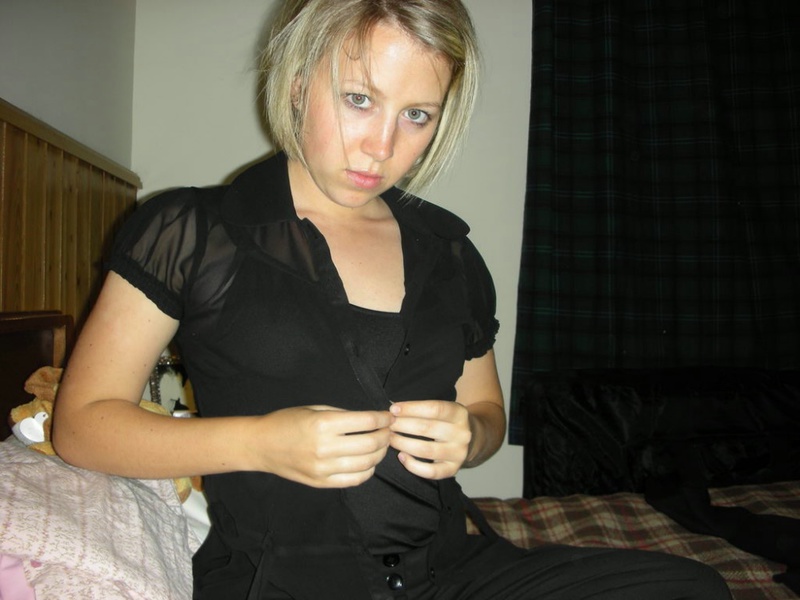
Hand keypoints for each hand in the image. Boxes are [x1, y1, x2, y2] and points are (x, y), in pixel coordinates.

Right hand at [254, 406, 392, 487]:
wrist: (261, 445)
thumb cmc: (287, 421)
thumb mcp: (314, 409)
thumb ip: (342, 415)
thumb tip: (371, 419)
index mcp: (323, 424)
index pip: (365, 421)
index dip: (383, 418)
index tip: (389, 416)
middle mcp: (325, 447)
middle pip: (370, 443)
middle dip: (386, 435)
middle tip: (389, 430)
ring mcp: (323, 468)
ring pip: (367, 463)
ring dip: (380, 453)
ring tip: (381, 445)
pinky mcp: (321, 482)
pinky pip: (355, 480)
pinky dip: (368, 471)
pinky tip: (369, 462)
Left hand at [388, 400, 471, 479]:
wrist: (471, 439)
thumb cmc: (447, 421)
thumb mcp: (443, 409)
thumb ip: (423, 408)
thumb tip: (394, 409)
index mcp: (459, 414)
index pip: (434, 409)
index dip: (412, 408)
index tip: (393, 409)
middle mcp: (462, 434)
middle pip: (427, 428)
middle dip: (402, 425)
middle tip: (388, 424)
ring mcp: (459, 453)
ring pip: (426, 450)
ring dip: (403, 443)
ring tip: (390, 438)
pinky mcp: (453, 469)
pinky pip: (430, 471)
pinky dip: (413, 465)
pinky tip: (401, 456)